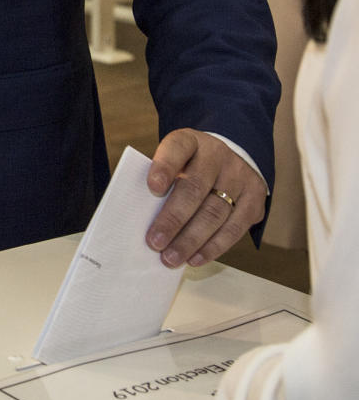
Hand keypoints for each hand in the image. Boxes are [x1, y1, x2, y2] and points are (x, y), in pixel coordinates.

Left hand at [145, 130, 265, 267]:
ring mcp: (239, 176)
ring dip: (191, 240)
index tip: (152, 187)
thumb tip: (144, 218)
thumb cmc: (191, 167)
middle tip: (155, 241)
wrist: (230, 161)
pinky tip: (195, 258)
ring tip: (171, 257)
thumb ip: (163, 181)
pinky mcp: (255, 198)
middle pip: (195, 188)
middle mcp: (218, 155)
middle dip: (173, 218)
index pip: (177, 148)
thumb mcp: (176, 161)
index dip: (164, 167)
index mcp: (191, 141)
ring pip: (215, 213)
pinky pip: (235, 228)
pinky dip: (213, 247)